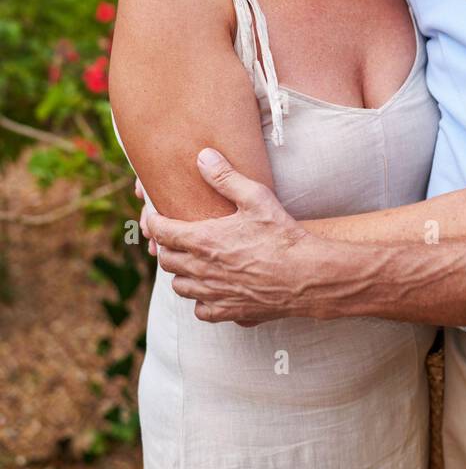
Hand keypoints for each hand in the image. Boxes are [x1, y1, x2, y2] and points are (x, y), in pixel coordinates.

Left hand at [144, 148, 317, 326]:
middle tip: (177, 237)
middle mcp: (202, 270)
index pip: (162, 232)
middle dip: (167, 247)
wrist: (306, 275)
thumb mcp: (256, 198)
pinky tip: (212, 289)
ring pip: (179, 286)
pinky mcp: (228, 312)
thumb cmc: (282, 235)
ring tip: (193, 263)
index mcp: (203, 240)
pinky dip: (201, 300)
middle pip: (167, 260)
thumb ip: (226, 177)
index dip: (154, 222)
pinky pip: (200, 310)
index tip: (155, 216)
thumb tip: (203, 156)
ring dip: (181, 273)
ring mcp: (213, 293)